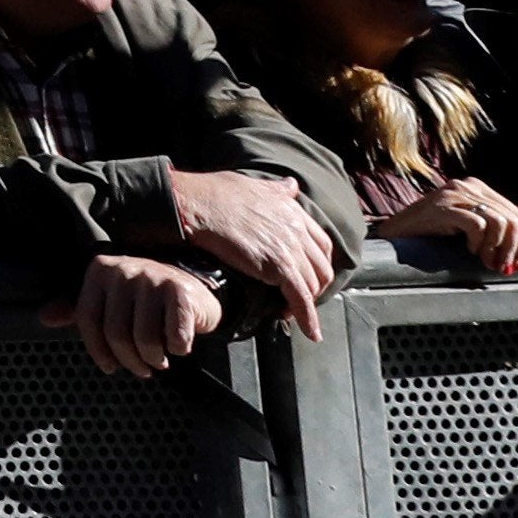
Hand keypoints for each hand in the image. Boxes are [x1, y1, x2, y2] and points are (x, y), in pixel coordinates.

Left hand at [48, 249, 224, 377]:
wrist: (194, 287)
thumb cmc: (145, 301)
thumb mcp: (109, 300)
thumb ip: (77, 309)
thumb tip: (44, 318)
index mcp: (100, 270)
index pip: (87, 319)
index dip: (97, 350)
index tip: (110, 366)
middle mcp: (123, 269)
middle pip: (116, 333)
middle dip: (130, 360)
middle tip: (142, 369)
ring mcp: (153, 277)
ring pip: (145, 338)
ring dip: (154, 359)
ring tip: (159, 359)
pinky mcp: (180, 291)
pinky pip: (174, 336)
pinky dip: (178, 349)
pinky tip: (178, 346)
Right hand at [166, 164, 338, 332]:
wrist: (196, 204)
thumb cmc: (214, 192)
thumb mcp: (253, 185)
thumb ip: (276, 189)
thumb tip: (291, 186)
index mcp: (292, 210)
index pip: (321, 242)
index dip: (317, 262)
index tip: (309, 274)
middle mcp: (296, 228)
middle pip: (321, 266)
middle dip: (316, 286)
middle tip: (301, 298)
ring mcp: (290, 247)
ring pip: (313, 285)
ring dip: (308, 304)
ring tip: (293, 313)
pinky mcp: (279, 266)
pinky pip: (301, 298)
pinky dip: (308, 318)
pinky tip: (310, 332)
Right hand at [412, 178, 517, 278]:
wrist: (396, 239)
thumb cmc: (433, 236)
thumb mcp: (474, 230)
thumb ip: (505, 222)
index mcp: (476, 188)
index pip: (516, 214)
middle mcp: (466, 185)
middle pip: (512, 220)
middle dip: (512, 250)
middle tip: (501, 269)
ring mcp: (453, 194)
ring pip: (499, 223)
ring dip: (496, 250)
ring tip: (484, 261)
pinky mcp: (442, 207)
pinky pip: (478, 226)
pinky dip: (478, 244)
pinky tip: (467, 249)